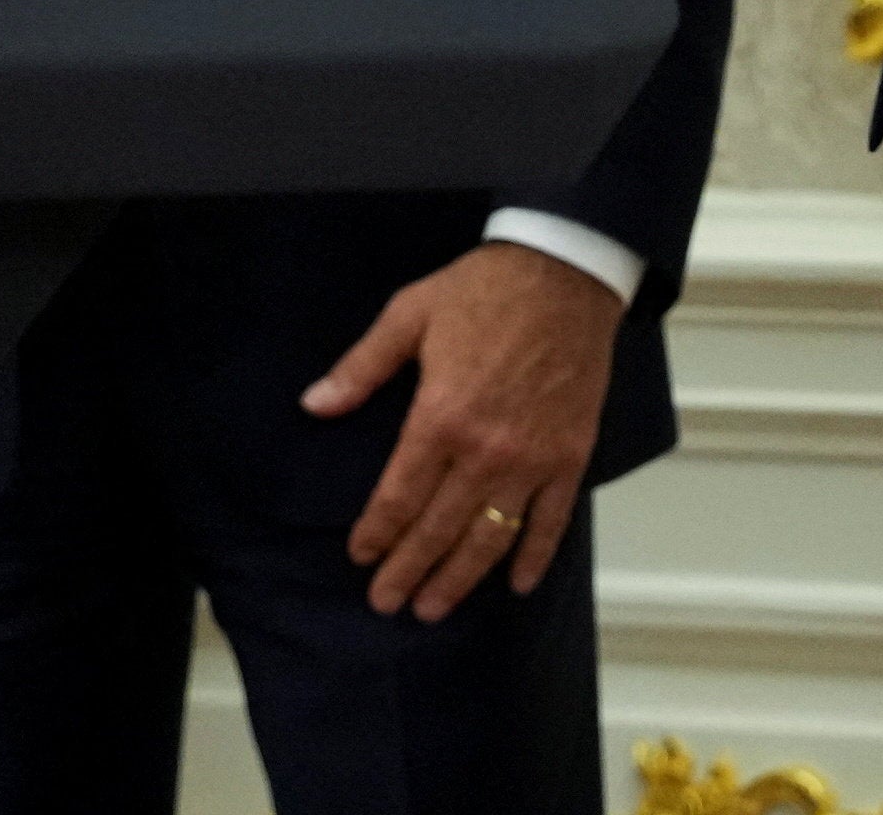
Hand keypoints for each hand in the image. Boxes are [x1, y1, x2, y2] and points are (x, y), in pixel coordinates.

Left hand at [306, 242, 623, 621]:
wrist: (563, 274)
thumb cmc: (483, 291)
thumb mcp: (409, 315)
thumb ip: (361, 368)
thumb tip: (314, 405)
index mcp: (439, 417)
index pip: (399, 496)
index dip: (377, 532)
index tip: (360, 556)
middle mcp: (484, 452)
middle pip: (438, 529)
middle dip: (408, 571)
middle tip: (386, 603)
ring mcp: (531, 460)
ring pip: (489, 538)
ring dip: (459, 579)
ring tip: (433, 608)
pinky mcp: (568, 457)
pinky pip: (550, 521)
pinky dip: (533, 557)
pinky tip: (515, 585)